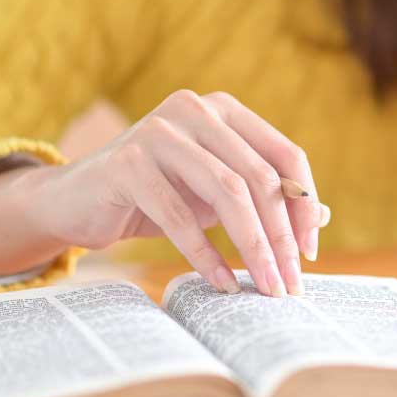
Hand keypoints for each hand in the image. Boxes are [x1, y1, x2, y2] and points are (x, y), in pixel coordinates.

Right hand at [0, 90, 328, 295]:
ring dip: (253, 247)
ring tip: (266, 286)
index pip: (285, 155)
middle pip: (260, 177)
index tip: (310, 252)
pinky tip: (223, 283)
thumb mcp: (215, 195)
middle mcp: (195, 110)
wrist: (76, 201)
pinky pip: (181, 215)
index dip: (304, 205)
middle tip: (291, 282)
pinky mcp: (128, 163)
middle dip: (282, 236)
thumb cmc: (156, 196)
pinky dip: (206, 255)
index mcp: (223, 111)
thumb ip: (263, 198)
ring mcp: (159, 131)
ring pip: (227, 193)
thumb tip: (320, 217)